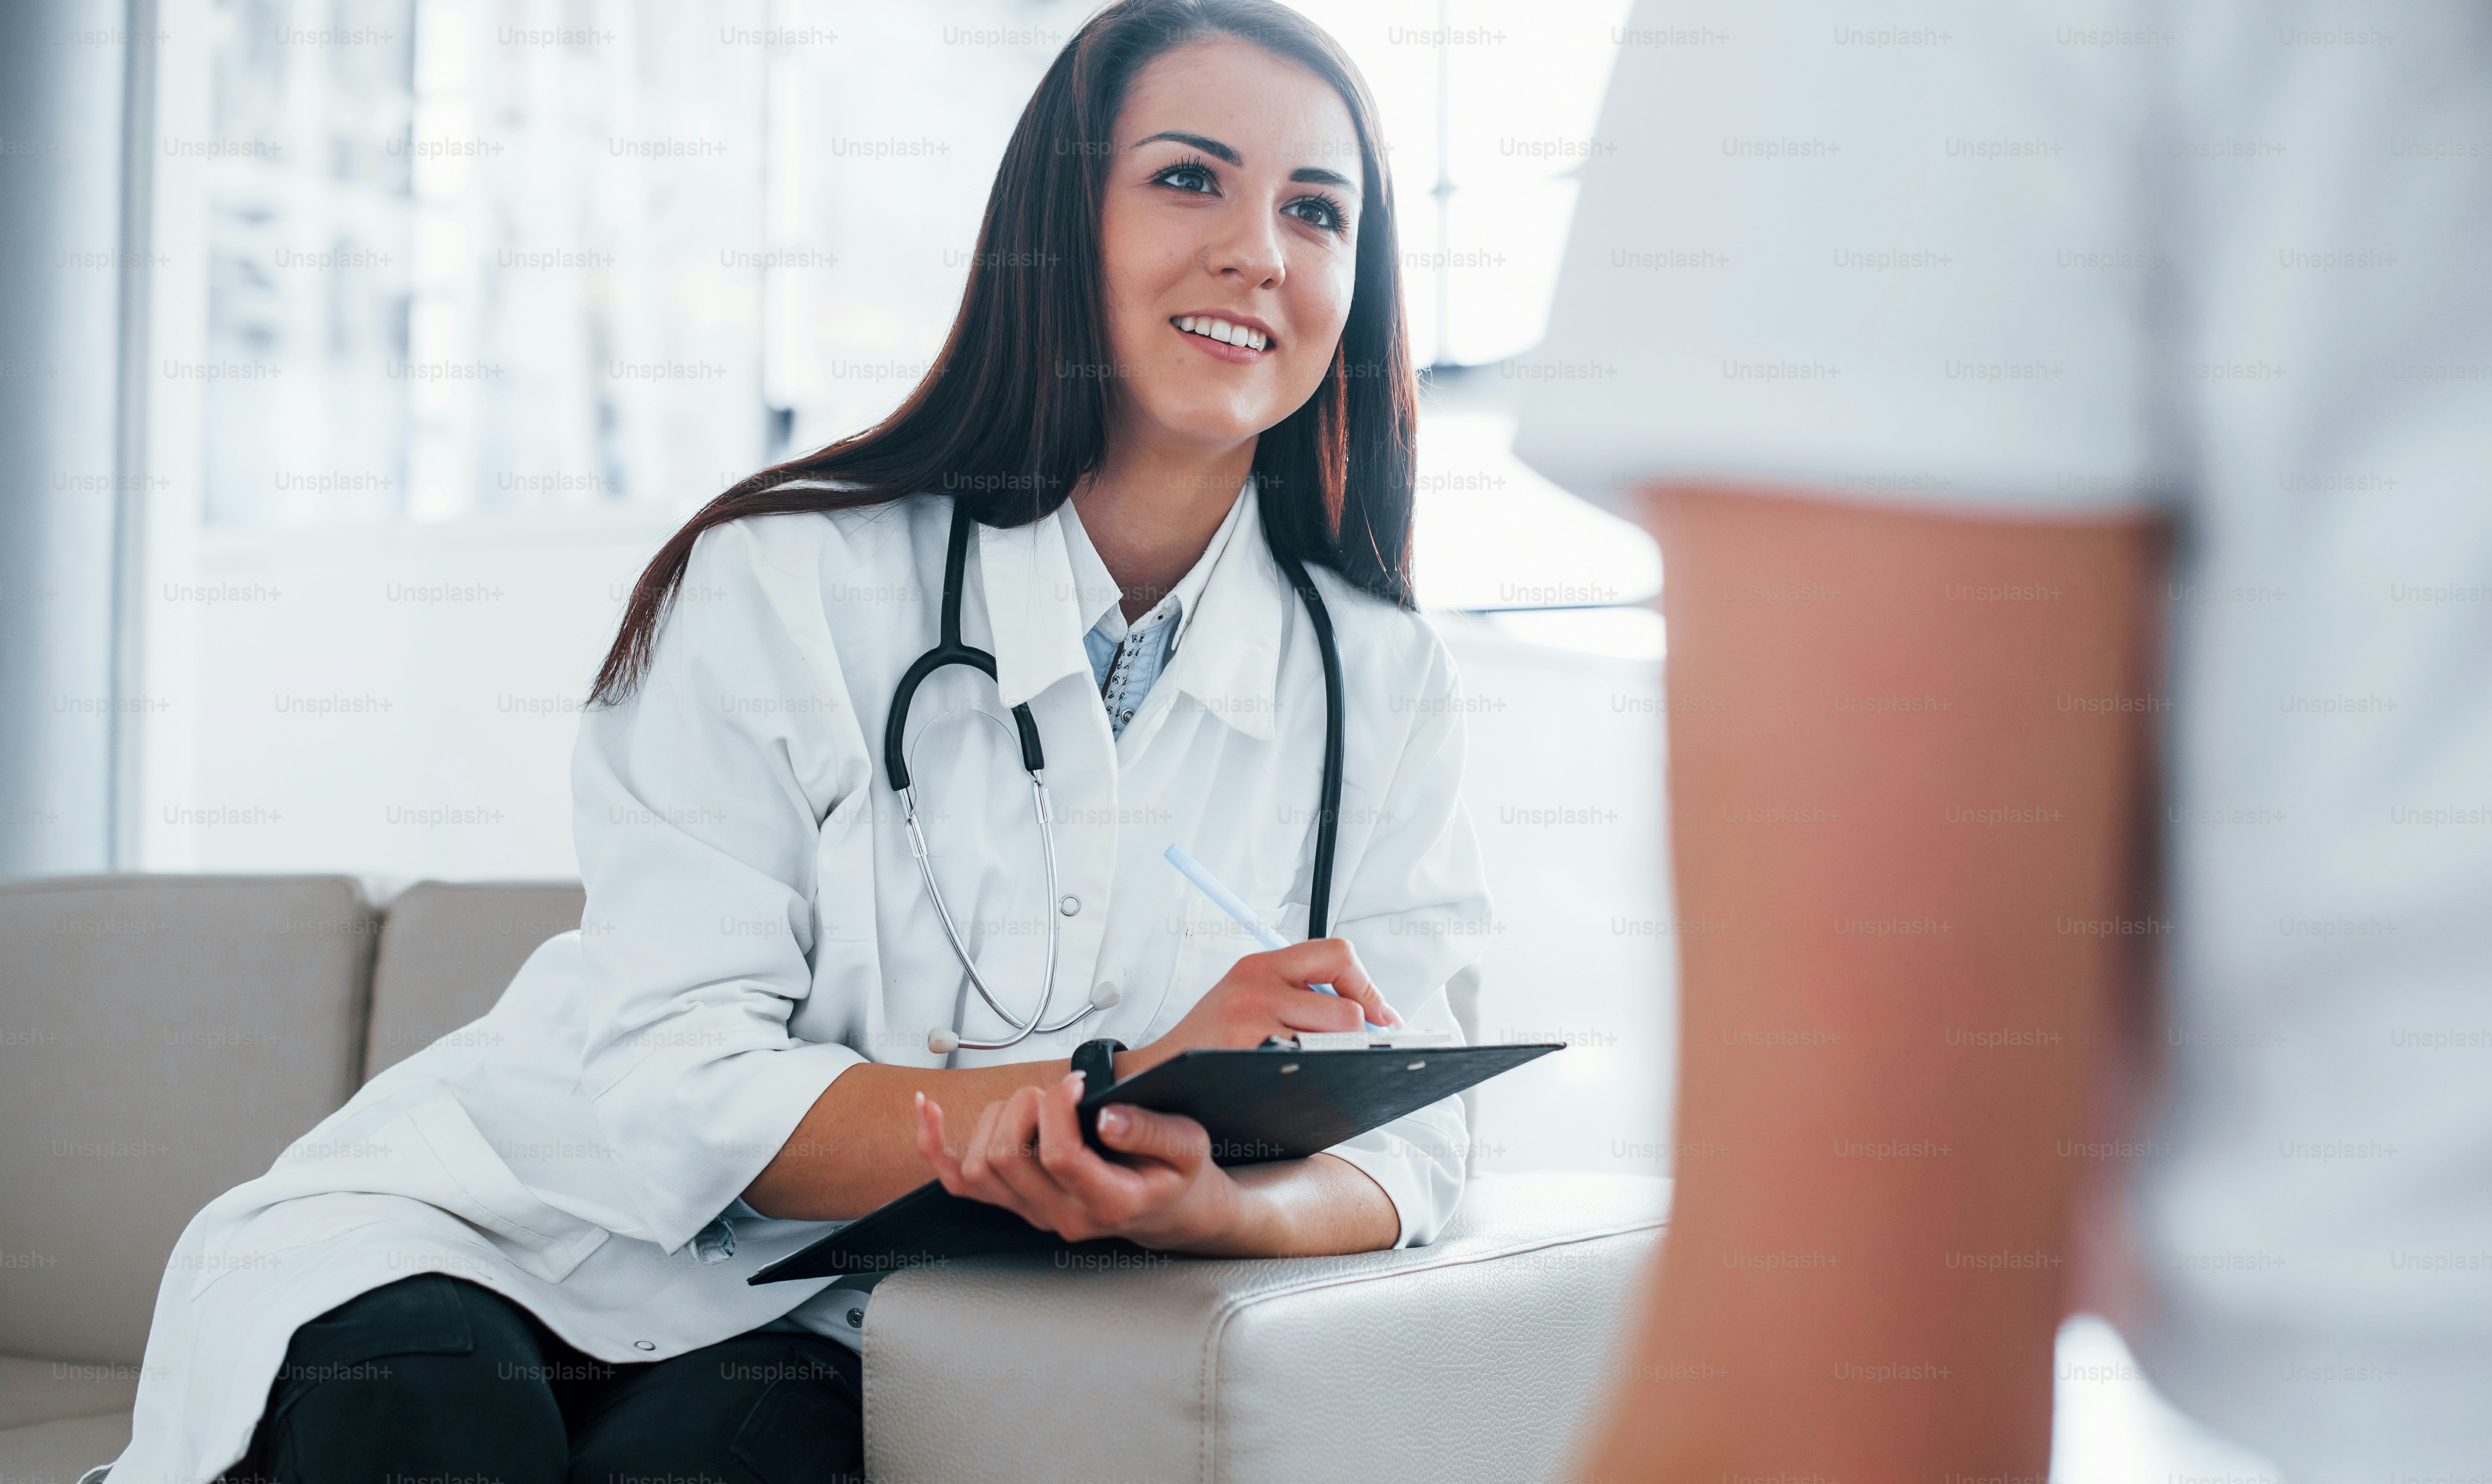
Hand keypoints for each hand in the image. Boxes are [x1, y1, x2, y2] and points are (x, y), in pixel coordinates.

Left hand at [913, 1071, 1256, 1251]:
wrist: (1171, 1209)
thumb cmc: (1178, 1174)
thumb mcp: (1188, 1146)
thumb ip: (1151, 1132)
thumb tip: (1106, 1116)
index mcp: (1106, 1203)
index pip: (1058, 1155)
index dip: (1059, 1107)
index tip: (1078, 1083)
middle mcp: (1062, 1216)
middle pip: (1007, 1154)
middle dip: (1028, 1103)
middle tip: (1062, 1090)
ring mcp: (1033, 1214)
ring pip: (980, 1162)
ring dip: (999, 1115)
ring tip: (1038, 1104)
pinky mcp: (1015, 1204)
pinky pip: (956, 1180)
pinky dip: (934, 1143)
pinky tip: (926, 1108)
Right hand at [1127, 937, 1400, 1075]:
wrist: (1152, 1075)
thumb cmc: (1207, 1044)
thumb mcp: (1247, 998)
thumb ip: (1298, 994)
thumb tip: (1370, 1015)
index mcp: (1260, 964)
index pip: (1338, 954)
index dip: (1368, 988)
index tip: (1380, 1018)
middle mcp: (1256, 983)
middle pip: (1347, 1009)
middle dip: (1357, 1040)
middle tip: (1354, 1058)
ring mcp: (1250, 1017)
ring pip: (1333, 1040)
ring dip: (1337, 1062)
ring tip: (1320, 1072)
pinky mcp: (1245, 1049)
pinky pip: (1306, 1066)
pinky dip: (1312, 1081)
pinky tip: (1297, 1087)